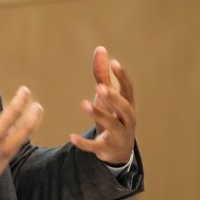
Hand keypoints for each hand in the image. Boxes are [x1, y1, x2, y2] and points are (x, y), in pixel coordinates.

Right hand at [0, 84, 42, 199]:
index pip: (12, 113)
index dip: (20, 100)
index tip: (25, 90)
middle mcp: (2, 149)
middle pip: (26, 130)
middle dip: (34, 117)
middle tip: (38, 107)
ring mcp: (2, 161)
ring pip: (19, 143)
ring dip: (25, 131)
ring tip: (25, 122)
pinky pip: (11, 153)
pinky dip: (15, 144)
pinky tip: (8, 142)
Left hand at [70, 47, 135, 165]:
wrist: (119, 150)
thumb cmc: (114, 116)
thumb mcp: (109, 97)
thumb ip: (103, 75)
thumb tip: (100, 49)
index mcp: (128, 105)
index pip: (129, 89)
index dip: (122, 77)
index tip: (114, 63)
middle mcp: (127, 120)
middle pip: (124, 108)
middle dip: (113, 98)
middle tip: (99, 87)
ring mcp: (118, 135)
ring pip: (112, 125)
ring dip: (98, 114)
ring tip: (84, 103)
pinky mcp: (106, 149)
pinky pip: (95, 146)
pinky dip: (84, 142)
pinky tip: (71, 137)